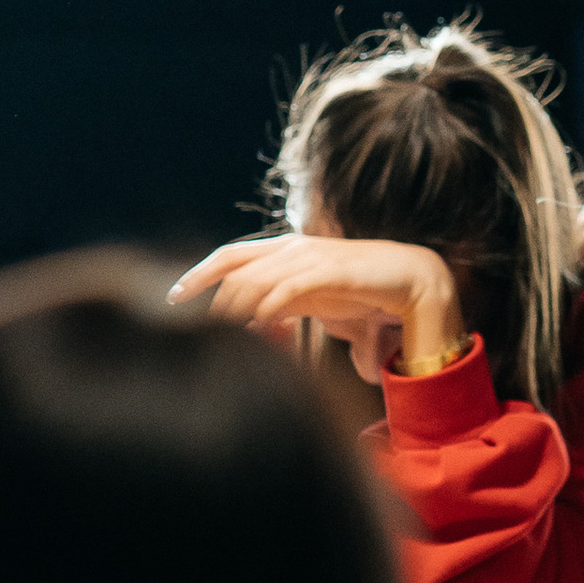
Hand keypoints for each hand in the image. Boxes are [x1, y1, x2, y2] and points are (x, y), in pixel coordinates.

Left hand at [170, 233, 465, 384]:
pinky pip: (286, 289)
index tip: (171, 295)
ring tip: (218, 334)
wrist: (412, 281)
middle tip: (186, 321)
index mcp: (285, 250)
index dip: (198, 272)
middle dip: (205, 293)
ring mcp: (310, 257)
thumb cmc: (363, 292)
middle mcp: (292, 248)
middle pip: (233, 266)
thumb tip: (263, 334)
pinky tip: (253, 327)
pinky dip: (265, 308)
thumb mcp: (315, 303)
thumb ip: (286, 312)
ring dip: (232, 308)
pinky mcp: (329, 272)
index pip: (229, 255)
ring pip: (255, 279)